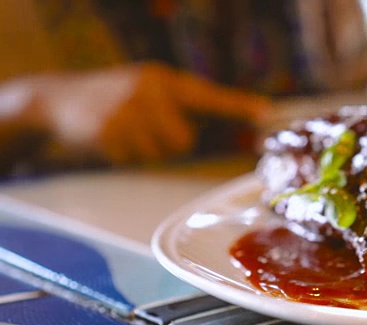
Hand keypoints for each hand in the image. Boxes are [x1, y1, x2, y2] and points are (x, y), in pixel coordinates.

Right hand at [2, 62, 270, 165]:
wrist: (58, 97)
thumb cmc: (114, 98)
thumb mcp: (146, 90)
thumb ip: (177, 107)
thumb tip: (209, 134)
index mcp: (163, 80)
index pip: (208, 95)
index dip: (238, 106)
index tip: (265, 113)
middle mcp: (148, 90)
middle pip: (183, 140)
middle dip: (169, 143)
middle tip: (145, 130)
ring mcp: (126, 109)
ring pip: (158, 153)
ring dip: (144, 150)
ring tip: (123, 131)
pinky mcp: (108, 131)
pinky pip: (132, 160)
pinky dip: (122, 155)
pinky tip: (109, 138)